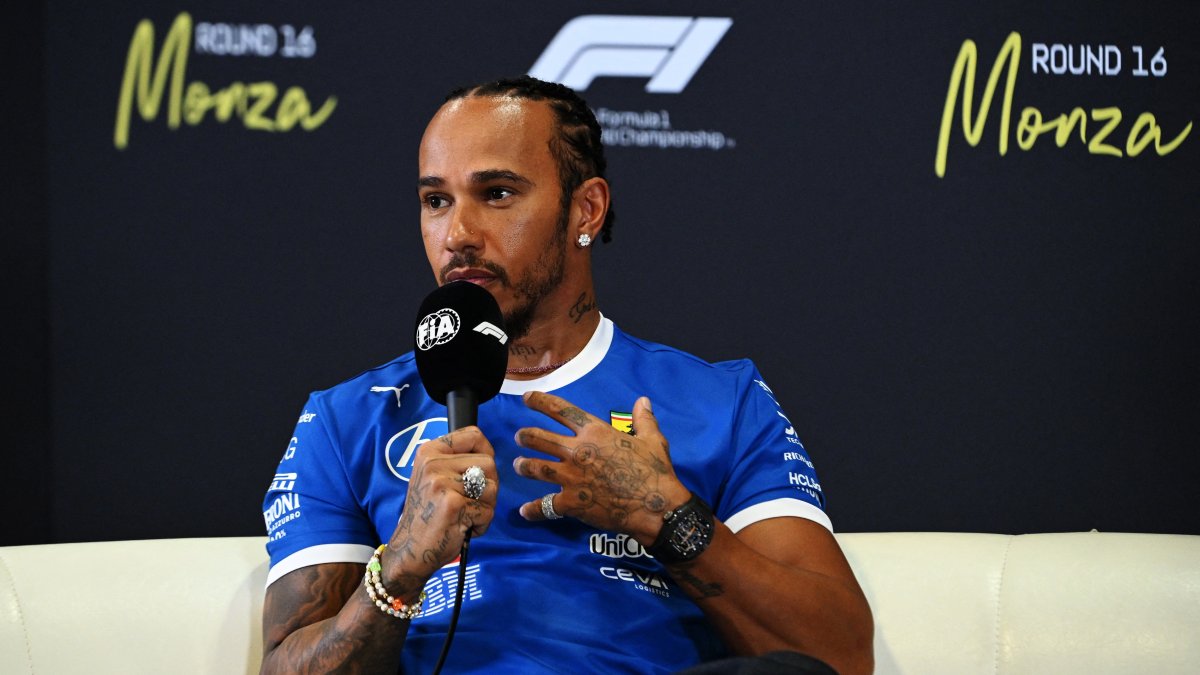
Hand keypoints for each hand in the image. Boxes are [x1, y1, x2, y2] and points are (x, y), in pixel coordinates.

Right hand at [381, 426, 496, 595]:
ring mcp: (441, 483)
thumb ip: (456, 461)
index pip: (473, 435)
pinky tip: (462, 528)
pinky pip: (487, 511)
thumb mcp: (433, 477)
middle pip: (489, 463)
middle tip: (470, 502)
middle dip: (488, 485)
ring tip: (464, 515)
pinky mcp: (453, 505)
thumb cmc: (428, 514)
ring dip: (486, 507)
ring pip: (492, 487)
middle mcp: (433, 463)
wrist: (410, 549)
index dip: (486, 452)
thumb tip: (488, 452)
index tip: (480, 470)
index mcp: (429, 452)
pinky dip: (481, 524)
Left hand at [513, 392, 689, 543]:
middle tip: (519, 436)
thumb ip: (643, 419)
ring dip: (523, 465)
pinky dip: (533, 510)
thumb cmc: (655, 471)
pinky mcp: (571, 503)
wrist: (655, 507)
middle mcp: (577, 452)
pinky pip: (545, 506)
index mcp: (594, 432)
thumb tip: (643, 401)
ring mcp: (571, 478)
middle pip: (539, 439)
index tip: (527, 399)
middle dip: (525, 436)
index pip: (561, 410)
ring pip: (535, 468)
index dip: (540, 402)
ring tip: (518, 465)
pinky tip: (524, 511)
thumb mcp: (653, 440)